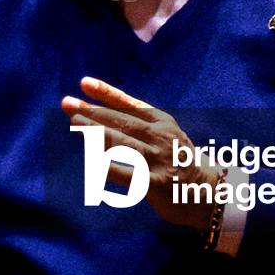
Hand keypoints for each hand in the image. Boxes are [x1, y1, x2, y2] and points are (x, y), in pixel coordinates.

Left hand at [61, 77, 219, 231]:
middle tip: (67, 103)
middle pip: (120, 121)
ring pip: (122, 143)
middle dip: (91, 111)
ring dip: (95, 133)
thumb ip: (138, 121)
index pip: (128, 103)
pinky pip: (128, 173)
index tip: (83, 83)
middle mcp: (160, 136)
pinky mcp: (156, 183)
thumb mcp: (164, 132)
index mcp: (160, 121)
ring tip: (74, 125)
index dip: (105, 92)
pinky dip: (109, 167)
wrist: (207, 191)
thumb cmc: (177, 158)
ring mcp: (158, 159)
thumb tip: (98, 110)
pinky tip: (93, 162)